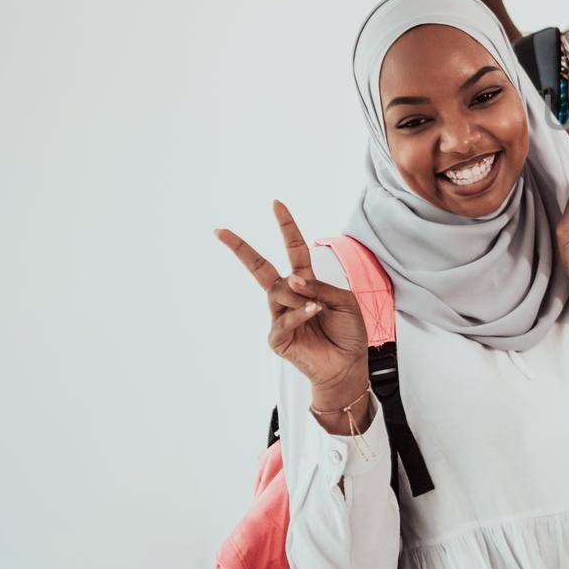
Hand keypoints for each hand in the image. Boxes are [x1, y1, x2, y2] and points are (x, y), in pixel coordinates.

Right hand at [217, 201, 368, 406]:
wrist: (348, 365)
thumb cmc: (348, 333)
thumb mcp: (344, 301)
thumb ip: (320, 287)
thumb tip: (292, 280)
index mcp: (306, 283)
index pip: (294, 250)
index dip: (286, 227)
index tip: (276, 203)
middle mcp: (289, 296)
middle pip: (261, 268)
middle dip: (241, 249)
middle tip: (220, 231)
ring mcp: (279, 317)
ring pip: (278, 292)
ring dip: (300, 296)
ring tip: (318, 309)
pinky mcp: (277, 338)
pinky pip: (283, 318)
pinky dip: (300, 313)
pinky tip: (313, 313)